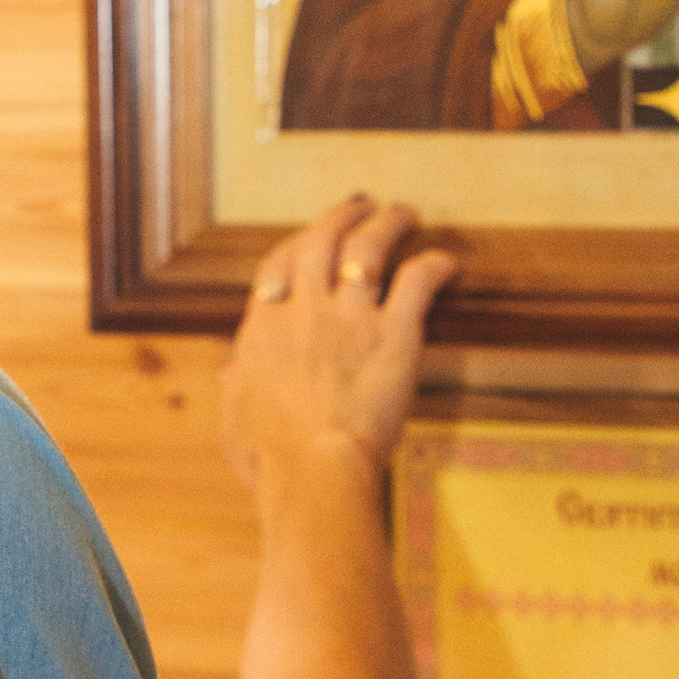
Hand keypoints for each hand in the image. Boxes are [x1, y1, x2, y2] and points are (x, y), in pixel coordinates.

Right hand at [221, 195, 456, 489]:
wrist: (312, 473)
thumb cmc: (270, 459)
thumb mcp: (235, 419)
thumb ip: (236, 386)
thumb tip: (231, 370)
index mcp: (264, 329)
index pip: (277, 266)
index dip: (296, 244)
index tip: (310, 239)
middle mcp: (304, 311)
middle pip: (321, 241)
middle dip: (341, 216)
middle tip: (358, 206)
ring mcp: (350, 318)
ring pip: (367, 247)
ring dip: (386, 223)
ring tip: (401, 212)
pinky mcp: (394, 334)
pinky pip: (416, 281)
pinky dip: (434, 264)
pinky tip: (447, 262)